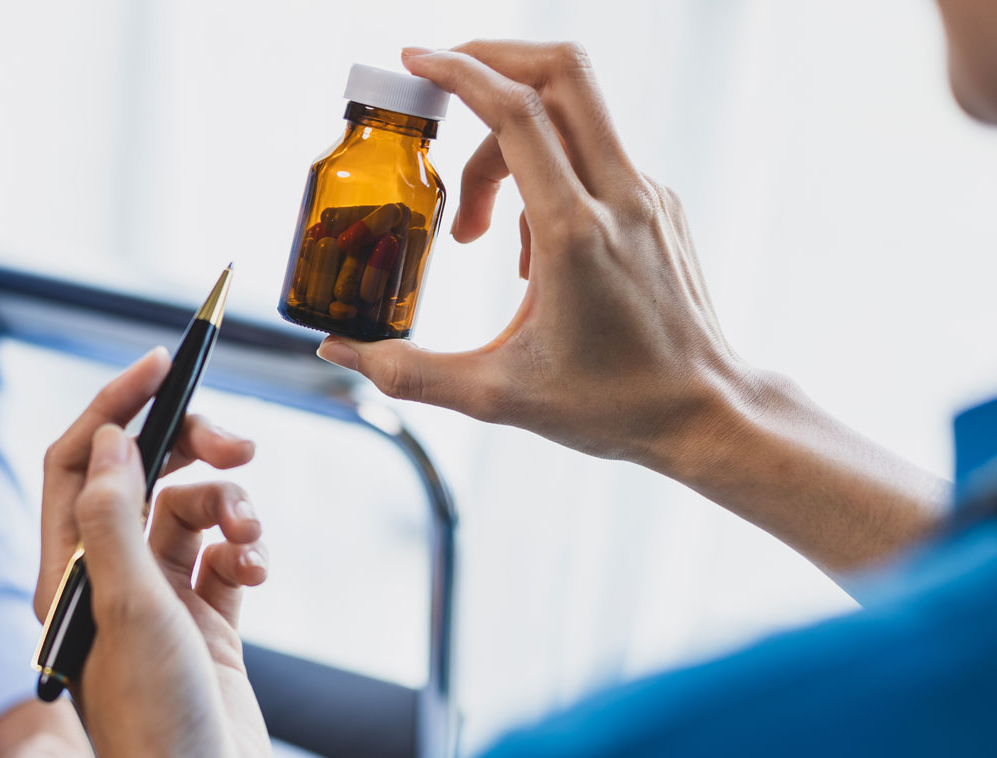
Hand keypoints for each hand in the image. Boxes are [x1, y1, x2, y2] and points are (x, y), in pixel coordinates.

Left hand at [38, 347, 256, 621]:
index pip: (77, 463)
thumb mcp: (127, 608)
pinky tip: (255, 571)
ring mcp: (158, 596)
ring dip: (230, 508)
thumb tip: (111, 438)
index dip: (117, 406)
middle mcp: (109, 576)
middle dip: (191, 450)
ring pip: (193, 511)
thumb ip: (112, 519)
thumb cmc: (151, 716)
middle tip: (238, 447)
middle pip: (143, 476)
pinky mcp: (204, 619)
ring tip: (248, 535)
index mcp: (69, 573)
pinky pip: (226, 554)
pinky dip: (247, 550)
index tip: (163, 364)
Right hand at [317, 41, 757, 475]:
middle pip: (560, 74)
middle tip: (439, 83)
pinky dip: (544, 176)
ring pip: (570, 117)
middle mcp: (619, 198)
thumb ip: (409, 372)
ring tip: (477, 233)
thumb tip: (337, 352)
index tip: (416, 64)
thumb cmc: (611, 406)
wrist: (704, 412)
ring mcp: (647, 194)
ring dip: (506, 145)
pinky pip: (591, 158)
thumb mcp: (496, 397)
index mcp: (575, 234)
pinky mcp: (659, 204)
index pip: (516, 113)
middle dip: (493, 60)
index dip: (459, 74)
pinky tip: (528, 254)